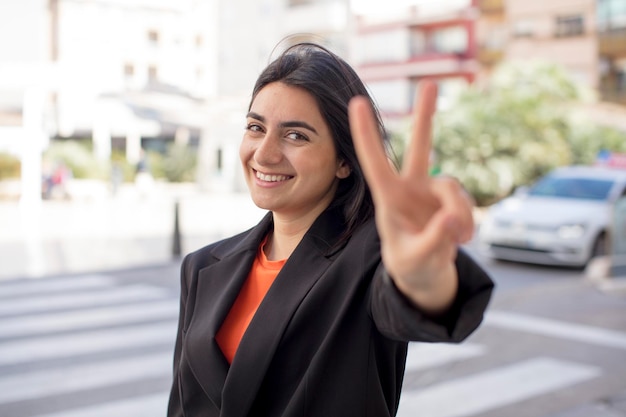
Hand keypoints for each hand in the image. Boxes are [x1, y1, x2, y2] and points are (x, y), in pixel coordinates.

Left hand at [348, 81, 473, 312]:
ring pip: (453, 189)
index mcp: (389, 198)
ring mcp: (432, 192)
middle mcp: (410, 188)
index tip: (357, 101)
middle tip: (430, 83)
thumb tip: (453, 218)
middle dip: (425, 116)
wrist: (425, 275)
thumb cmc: (409, 266)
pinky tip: (462, 239)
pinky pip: (465, 204)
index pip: (375, 161)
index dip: (367, 133)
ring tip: (459, 240)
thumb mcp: (415, 259)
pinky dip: (467, 222)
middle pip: (420, 147)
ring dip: (460, 214)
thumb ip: (433, 240)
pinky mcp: (451, 201)